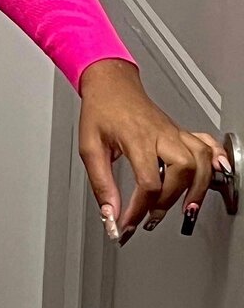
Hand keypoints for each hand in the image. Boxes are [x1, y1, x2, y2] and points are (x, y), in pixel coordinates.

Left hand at [77, 59, 229, 245]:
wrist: (110, 83)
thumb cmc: (100, 109)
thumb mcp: (90, 147)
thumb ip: (101, 183)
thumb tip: (110, 214)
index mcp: (137, 138)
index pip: (148, 182)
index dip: (139, 210)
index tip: (127, 224)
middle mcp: (161, 135)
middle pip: (181, 171)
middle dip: (169, 201)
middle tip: (151, 217)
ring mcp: (174, 132)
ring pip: (200, 161)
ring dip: (197, 189)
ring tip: (185, 209)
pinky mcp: (180, 132)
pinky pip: (207, 144)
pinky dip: (216, 161)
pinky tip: (217, 174)